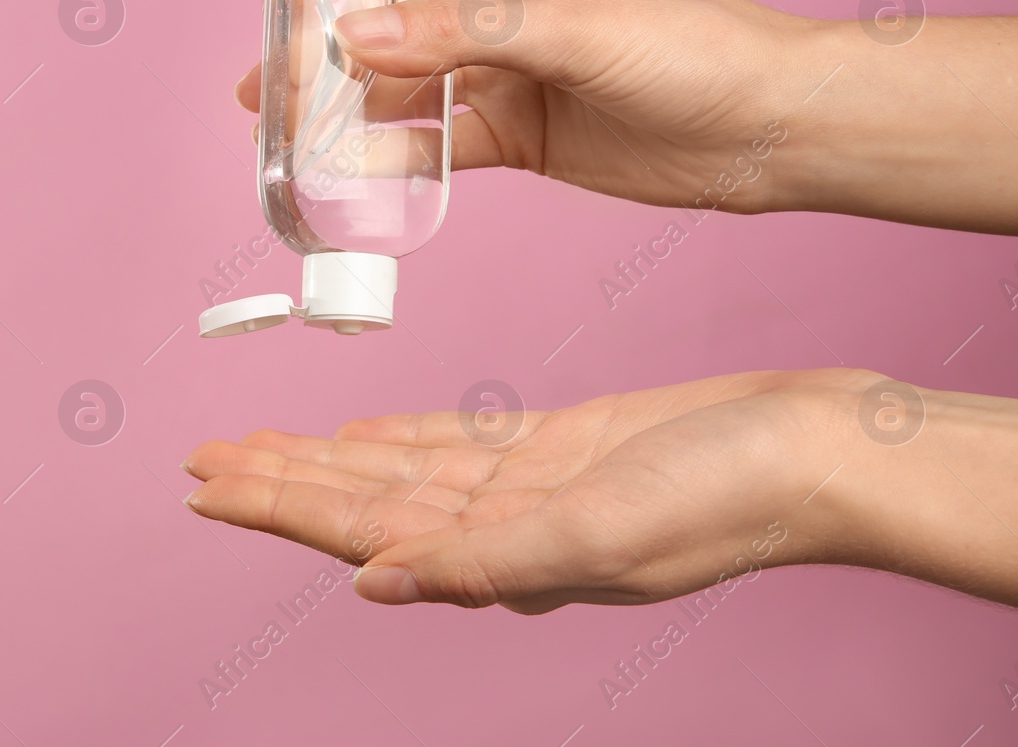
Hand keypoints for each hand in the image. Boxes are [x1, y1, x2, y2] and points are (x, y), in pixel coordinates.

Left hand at [182, 369, 865, 612]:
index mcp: (504, 557)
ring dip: (326, 459)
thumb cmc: (725, 498)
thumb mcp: (597, 535)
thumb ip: (483, 563)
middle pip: (363, 502)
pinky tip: (363, 434)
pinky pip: (458, 442)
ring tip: (258, 445)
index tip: (208, 490)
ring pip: (399, 471)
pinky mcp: (561, 444)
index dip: (279, 508)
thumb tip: (375, 584)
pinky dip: (403, 438)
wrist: (815, 451)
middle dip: (280, 483)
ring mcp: (530, 486)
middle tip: (202, 461)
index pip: (360, 530)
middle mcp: (504, 528)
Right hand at [235, 0, 1017, 235]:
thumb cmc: (691, 46)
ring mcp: (505, 73)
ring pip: (406, 90)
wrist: (769, 127)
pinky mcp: (519, 133)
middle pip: (389, 26)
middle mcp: (497, 6)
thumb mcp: (568, 32)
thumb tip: (353, 39)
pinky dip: (399, 160)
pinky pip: (441, 144)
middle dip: (327, 55)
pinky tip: (354, 174)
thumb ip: (458, 38)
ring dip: (352, 112)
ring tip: (290, 138)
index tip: (280, 13)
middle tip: (266, 93)